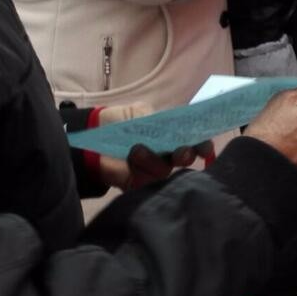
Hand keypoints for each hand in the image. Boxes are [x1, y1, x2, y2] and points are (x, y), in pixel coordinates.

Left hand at [96, 103, 213, 190]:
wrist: (92, 135)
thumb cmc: (122, 121)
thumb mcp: (140, 112)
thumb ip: (156, 118)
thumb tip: (170, 125)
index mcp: (174, 137)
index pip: (196, 142)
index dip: (203, 145)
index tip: (204, 145)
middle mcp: (168, 156)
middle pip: (184, 159)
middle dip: (185, 155)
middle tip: (181, 152)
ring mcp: (154, 171)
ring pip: (163, 170)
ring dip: (153, 160)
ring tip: (137, 149)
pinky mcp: (137, 184)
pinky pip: (144, 181)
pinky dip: (139, 170)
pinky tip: (130, 160)